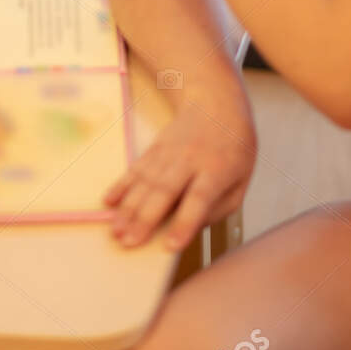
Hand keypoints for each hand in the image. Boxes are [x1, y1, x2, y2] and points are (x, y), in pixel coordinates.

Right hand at [106, 88, 256, 249]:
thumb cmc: (233, 149)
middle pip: (164, 190)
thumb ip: (219, 209)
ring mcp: (169, 152)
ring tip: (116, 230)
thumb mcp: (241, 181)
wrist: (216, 103)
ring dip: (128, 207)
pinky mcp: (154, 148)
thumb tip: (191, 229)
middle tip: (129, 242)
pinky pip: (135, 168)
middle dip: (145, 218)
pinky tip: (109, 201)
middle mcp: (190, 160)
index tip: (170, 246)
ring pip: (145, 181)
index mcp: (217, 170)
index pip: (199, 199)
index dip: (184, 223)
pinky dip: (121, 185)